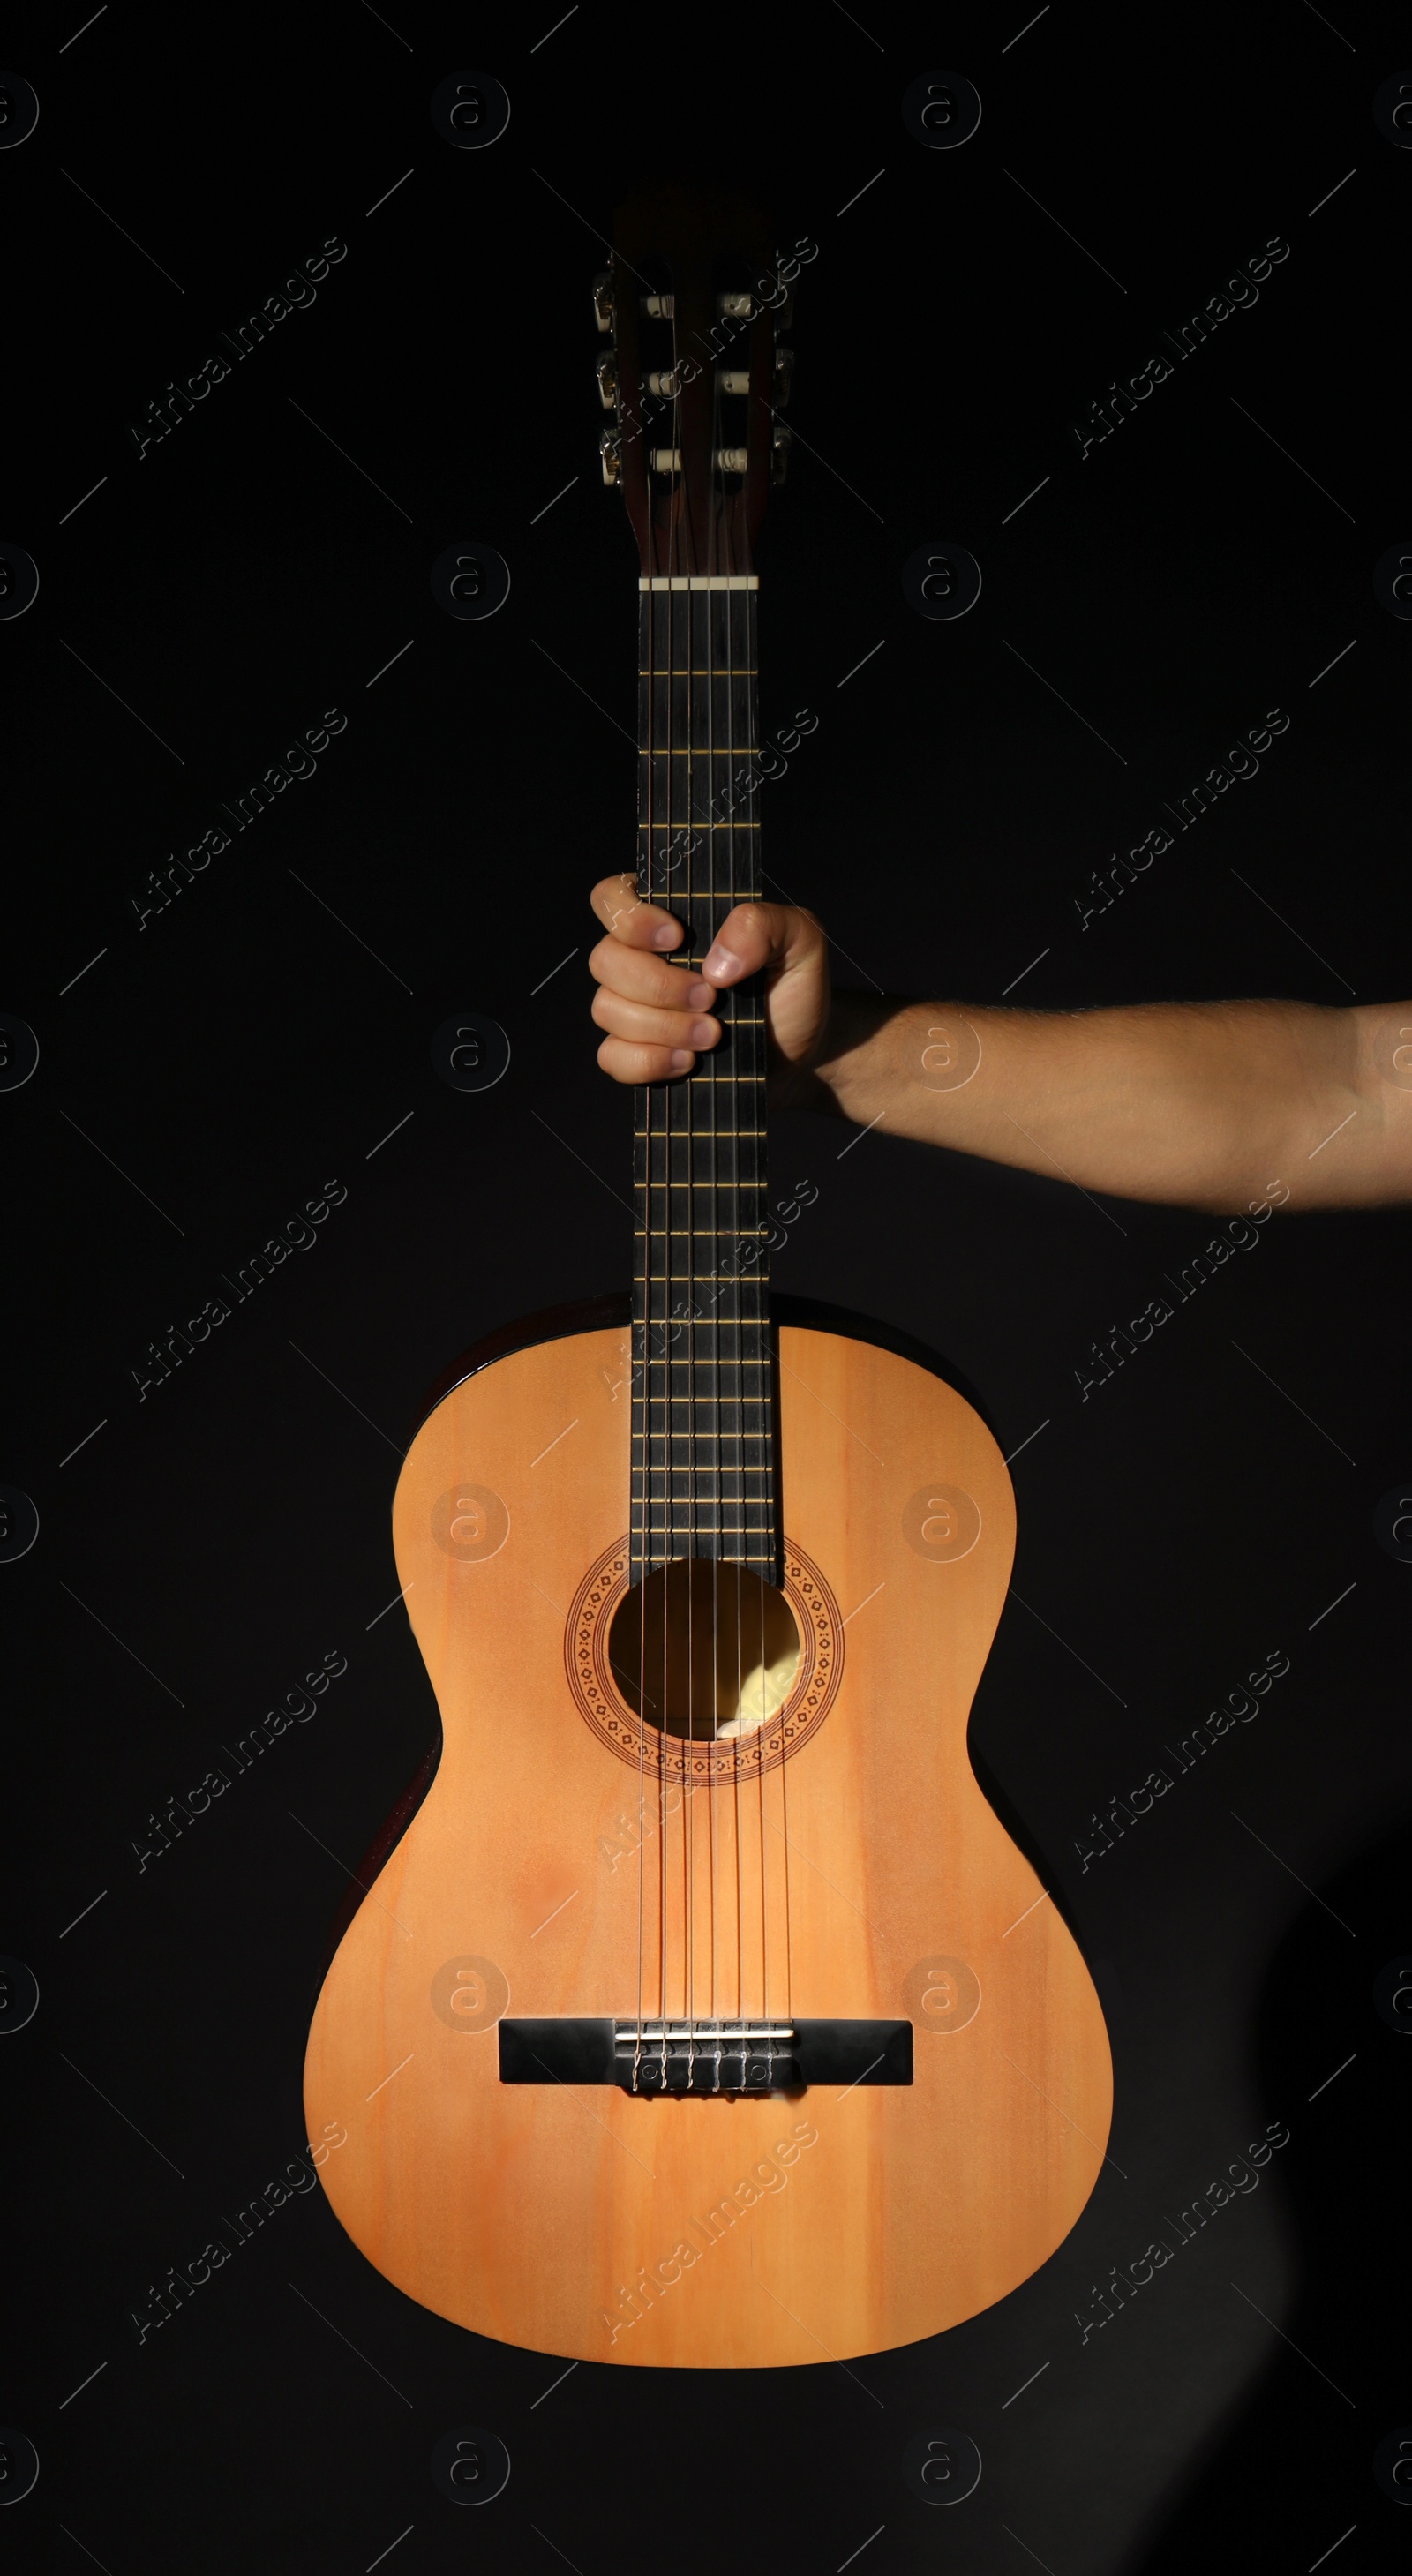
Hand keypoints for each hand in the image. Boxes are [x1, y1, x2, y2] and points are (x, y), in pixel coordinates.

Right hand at [587, 873, 831, 1095]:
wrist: (804, 1049)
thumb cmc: (793, 985)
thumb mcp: (800, 939)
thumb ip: (763, 925)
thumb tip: (715, 964)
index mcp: (669, 917)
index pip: (611, 898)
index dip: (630, 918)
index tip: (676, 939)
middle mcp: (641, 959)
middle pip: (604, 960)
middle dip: (659, 985)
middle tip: (712, 999)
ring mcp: (634, 1009)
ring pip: (606, 1009)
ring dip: (662, 1026)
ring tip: (713, 1036)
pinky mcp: (637, 1055)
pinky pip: (612, 1057)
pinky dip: (648, 1061)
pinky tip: (688, 1063)